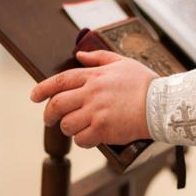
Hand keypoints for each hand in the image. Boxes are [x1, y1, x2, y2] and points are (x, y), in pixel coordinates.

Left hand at [30, 51, 157, 147]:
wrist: (161, 104)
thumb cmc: (144, 84)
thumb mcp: (123, 62)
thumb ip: (99, 57)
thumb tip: (79, 54)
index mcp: (94, 76)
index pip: (60, 81)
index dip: (43, 89)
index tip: (34, 96)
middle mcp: (91, 93)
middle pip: (57, 105)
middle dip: (48, 114)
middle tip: (49, 119)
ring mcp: (96, 112)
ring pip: (67, 124)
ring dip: (68, 128)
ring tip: (77, 128)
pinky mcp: (103, 130)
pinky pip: (82, 139)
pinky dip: (83, 140)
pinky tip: (91, 137)